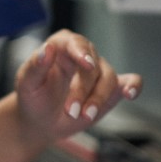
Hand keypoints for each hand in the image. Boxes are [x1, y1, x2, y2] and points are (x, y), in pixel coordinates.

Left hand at [14, 29, 141, 143]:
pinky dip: (134, 85)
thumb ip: (35, 65)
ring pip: (109, 77)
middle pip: (92, 65)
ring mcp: (97, 71)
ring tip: (85, 115)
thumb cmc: (32, 96)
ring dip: (99, 98)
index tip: (87, 65)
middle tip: (71, 111)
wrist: (41, 119)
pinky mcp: (110, 89)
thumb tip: (47, 49)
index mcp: (60, 46)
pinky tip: (130, 94)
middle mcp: (81, 55)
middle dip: (83, 90)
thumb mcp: (26, 82)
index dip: (80, 51)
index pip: (74, 42)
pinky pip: (129, 81)